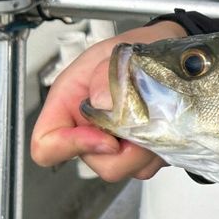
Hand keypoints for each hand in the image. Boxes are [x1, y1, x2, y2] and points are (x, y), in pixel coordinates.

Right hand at [30, 21, 185, 181]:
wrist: (173, 54)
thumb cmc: (138, 50)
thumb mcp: (119, 52)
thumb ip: (106, 76)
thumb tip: (102, 103)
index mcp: (70, 102)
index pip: (46, 144)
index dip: (71, 146)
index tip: (106, 137)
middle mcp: (89, 127)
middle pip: (95, 162)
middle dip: (124, 149)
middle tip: (146, 122)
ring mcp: (116, 142)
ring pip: (125, 168)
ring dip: (146, 149)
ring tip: (160, 119)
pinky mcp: (141, 151)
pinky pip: (147, 166)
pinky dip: (160, 151)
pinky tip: (168, 127)